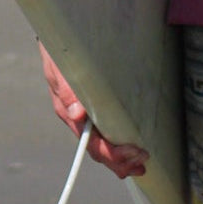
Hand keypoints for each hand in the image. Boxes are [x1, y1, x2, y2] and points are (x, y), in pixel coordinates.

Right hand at [39, 42, 148, 178]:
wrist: (59, 39)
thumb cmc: (61, 53)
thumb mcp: (61, 69)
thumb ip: (68, 91)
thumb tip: (77, 114)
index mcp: (70, 113)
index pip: (92, 144)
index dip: (114, 154)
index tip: (136, 152)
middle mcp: (77, 119)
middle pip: (98, 150)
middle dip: (120, 161)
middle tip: (143, 163)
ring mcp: (83, 116)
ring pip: (101, 145)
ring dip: (120, 159)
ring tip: (138, 164)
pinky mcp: (91, 108)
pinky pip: (104, 132)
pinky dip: (117, 144)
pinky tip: (128, 147)